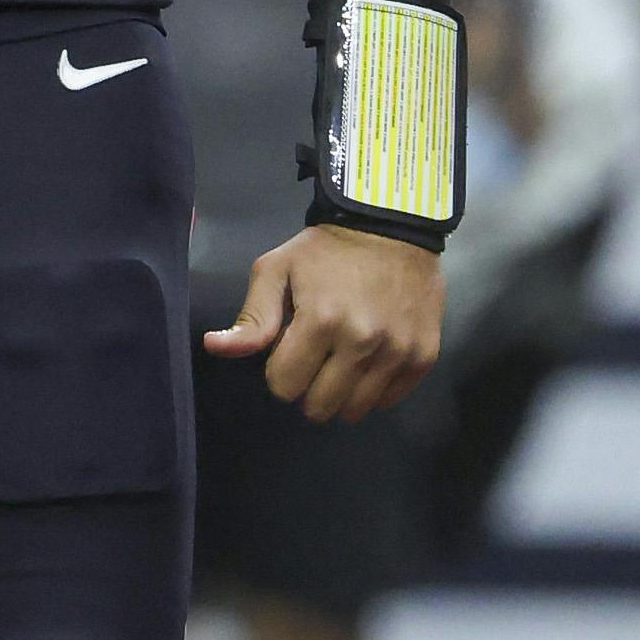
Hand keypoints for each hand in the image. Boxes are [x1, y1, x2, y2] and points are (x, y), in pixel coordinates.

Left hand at [204, 224, 443, 421]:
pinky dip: (374, 392)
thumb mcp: (276, 271)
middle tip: (311, 362)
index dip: (278, 373)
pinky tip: (366, 365)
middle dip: (306, 390)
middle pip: (320, 405)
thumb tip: (214, 347)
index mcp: (320, 322)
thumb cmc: (326, 251)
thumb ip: (251, 317)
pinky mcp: (424, 356)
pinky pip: (391, 400)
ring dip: (339, 395)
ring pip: (355, 410)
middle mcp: (362, 343)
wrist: (391, 229)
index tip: (286, 352)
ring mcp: (397, 352)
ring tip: (337, 364)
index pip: (284, 385)